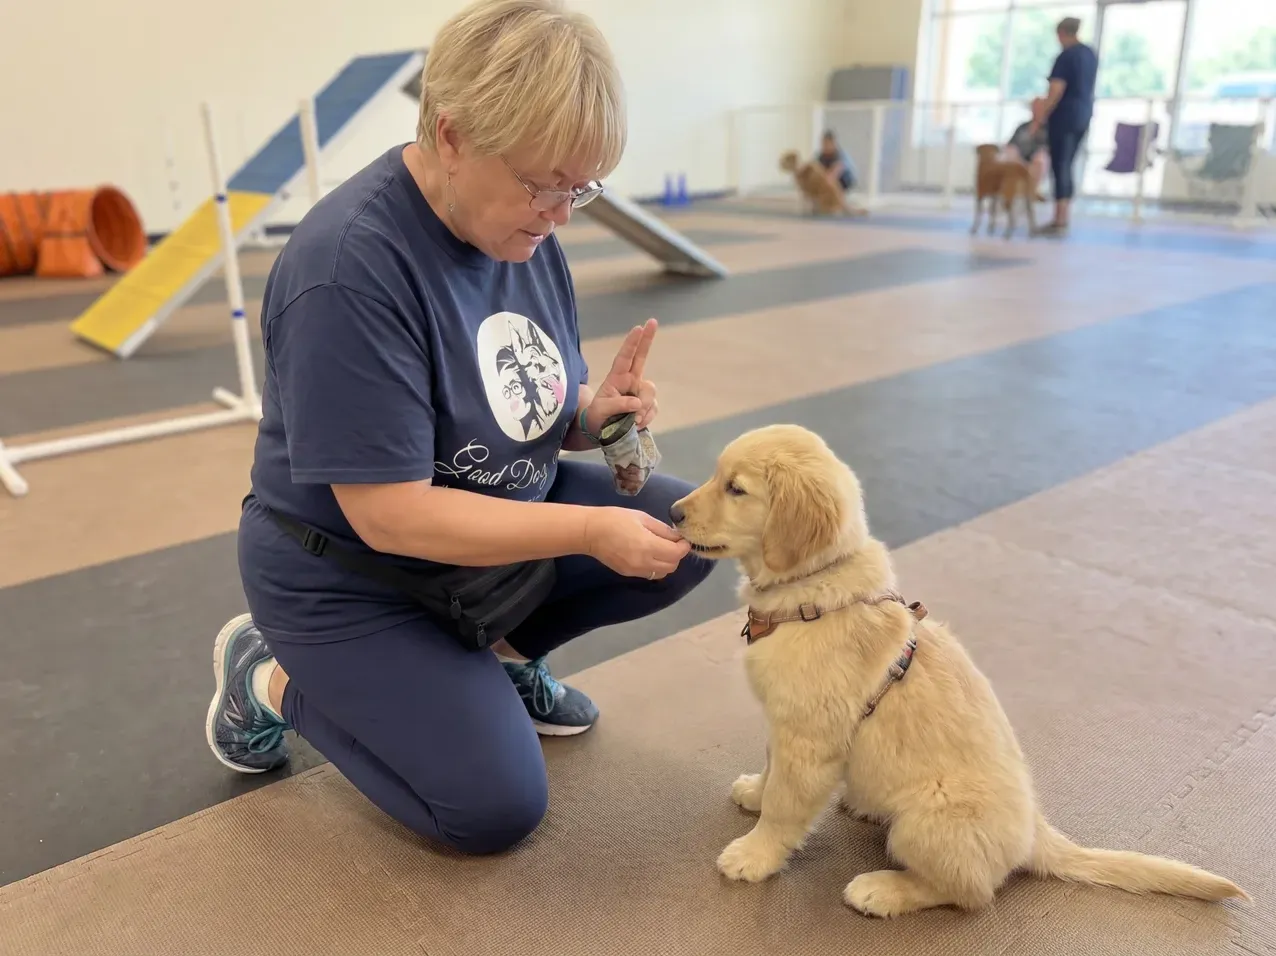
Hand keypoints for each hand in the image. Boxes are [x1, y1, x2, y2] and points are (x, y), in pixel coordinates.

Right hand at [583, 507, 689, 578]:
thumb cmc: (616, 519)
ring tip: (661, 549)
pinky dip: (656, 566)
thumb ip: (662, 529)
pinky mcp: (628, 574)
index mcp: (648, 545)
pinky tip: (649, 555)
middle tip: (673, 543)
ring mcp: (635, 571)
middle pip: (672, 566)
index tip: (683, 539)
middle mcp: (644, 562)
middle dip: (677, 555)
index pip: (676, 553)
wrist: (590, 532)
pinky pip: (650, 574)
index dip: (684, 547)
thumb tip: (677, 537)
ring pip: (662, 573)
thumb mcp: (642, 518)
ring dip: (667, 563)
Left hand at [585, 319, 658, 433]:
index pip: (624, 357)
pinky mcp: (648, 406)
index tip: (638, 327)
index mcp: (617, 378)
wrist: (601, 431)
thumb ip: (617, 405)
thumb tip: (637, 404)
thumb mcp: (601, 411)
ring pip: (650, 394)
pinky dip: (646, 418)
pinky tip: (636, 424)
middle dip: (647, 339)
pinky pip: (653, 409)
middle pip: (641, 357)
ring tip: (630, 421)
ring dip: (642, 408)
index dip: (631, 343)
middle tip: (652, 321)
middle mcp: (631, 381)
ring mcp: (640, 392)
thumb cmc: (597, 416)